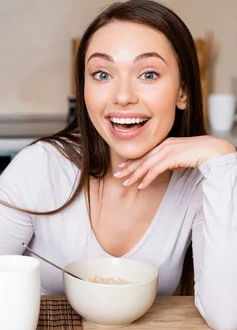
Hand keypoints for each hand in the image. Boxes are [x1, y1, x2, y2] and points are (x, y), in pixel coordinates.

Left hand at [113, 136, 235, 188]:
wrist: (211, 149)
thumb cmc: (199, 153)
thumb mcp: (183, 156)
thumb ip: (175, 160)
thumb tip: (171, 167)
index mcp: (165, 143)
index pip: (145, 153)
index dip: (133, 161)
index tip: (123, 167)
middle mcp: (163, 145)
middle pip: (142, 158)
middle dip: (129, 168)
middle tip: (118, 176)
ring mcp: (167, 150)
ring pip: (146, 165)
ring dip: (135, 175)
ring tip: (126, 183)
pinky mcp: (172, 157)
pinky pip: (156, 169)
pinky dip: (147, 178)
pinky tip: (142, 185)